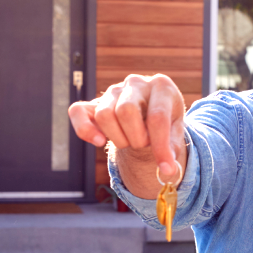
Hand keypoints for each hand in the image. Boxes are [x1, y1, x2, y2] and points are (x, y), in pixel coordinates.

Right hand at [68, 74, 186, 196]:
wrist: (150, 112)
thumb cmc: (165, 121)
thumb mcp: (175, 131)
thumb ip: (172, 148)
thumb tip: (168, 169)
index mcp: (161, 86)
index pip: (157, 117)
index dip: (160, 147)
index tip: (166, 168)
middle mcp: (136, 82)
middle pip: (126, 112)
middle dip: (136, 139)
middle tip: (143, 144)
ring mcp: (114, 90)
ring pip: (104, 114)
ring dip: (117, 138)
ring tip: (129, 140)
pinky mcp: (94, 101)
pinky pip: (78, 111)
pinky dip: (85, 130)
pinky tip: (99, 141)